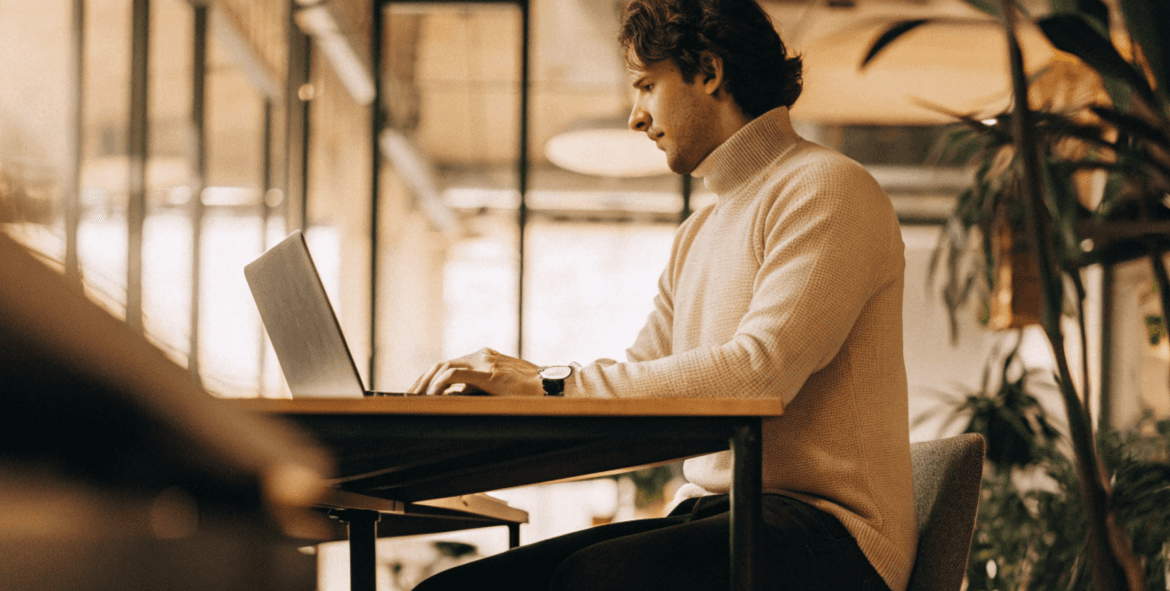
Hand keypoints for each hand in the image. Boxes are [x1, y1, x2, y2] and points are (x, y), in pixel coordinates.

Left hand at [409, 348, 543, 396]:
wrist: (554, 388)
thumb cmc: (531, 393)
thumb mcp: (500, 389)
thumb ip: (478, 389)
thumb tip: (452, 398)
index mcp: (485, 357)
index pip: (449, 364)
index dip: (430, 378)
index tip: (418, 392)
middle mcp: (482, 356)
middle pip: (442, 364)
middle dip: (422, 381)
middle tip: (409, 397)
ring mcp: (485, 363)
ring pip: (444, 366)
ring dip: (426, 383)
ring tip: (415, 398)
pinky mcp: (488, 374)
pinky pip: (454, 374)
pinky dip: (439, 384)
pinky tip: (432, 396)